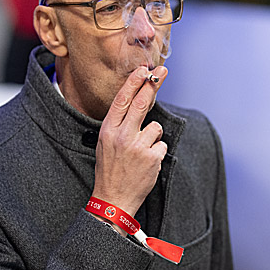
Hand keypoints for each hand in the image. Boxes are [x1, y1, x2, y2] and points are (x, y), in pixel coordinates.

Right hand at [92, 65, 167, 217]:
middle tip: (163, 72)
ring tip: (141, 152)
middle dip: (153, 85)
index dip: (133, 83)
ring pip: (156, 127)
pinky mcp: (152, 158)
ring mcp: (138, 147)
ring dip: (152, 136)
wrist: (113, 199)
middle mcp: (122, 136)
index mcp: (108, 131)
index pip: (122, 100)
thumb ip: (119, 124)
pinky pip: (161, 145)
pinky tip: (146, 163)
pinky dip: (157, 152)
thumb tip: (137, 102)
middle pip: (142, 104)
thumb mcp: (106, 144)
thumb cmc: (110, 169)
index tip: (143, 70)